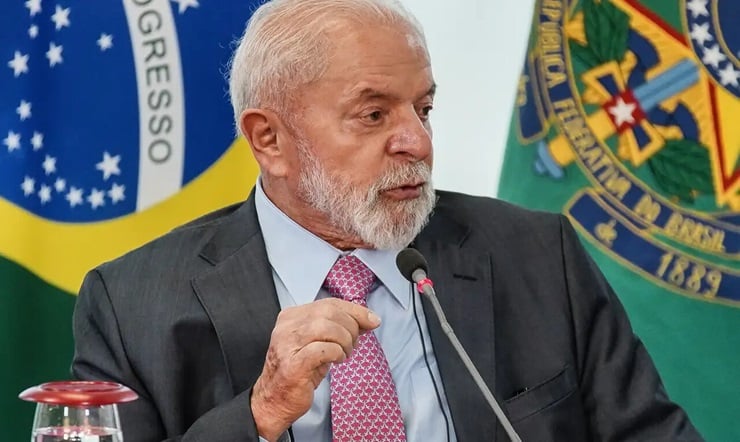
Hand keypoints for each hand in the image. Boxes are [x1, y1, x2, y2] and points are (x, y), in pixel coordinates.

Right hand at [250, 298, 380, 440]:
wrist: (275, 400)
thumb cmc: (300, 371)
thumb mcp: (319, 343)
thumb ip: (337, 327)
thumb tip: (368, 319)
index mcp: (291, 316)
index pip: (329, 303)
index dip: (355, 310)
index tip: (373, 321)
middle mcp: (286, 326)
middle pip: (329, 312)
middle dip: (351, 327)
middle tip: (353, 344)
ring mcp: (287, 344)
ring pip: (327, 327)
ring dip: (345, 341)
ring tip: (344, 354)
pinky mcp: (293, 364)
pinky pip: (324, 349)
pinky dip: (338, 353)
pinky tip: (337, 361)